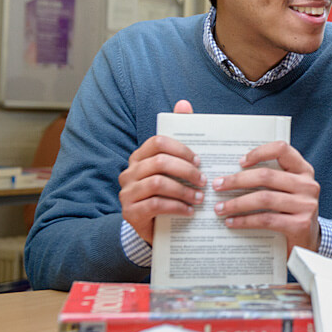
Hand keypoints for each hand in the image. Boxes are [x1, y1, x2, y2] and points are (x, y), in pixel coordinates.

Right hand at [118, 100, 204, 244]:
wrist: (152, 227)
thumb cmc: (167, 193)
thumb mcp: (175, 169)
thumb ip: (180, 139)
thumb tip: (184, 104)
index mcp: (139, 157)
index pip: (157, 142)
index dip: (181, 149)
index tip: (200, 160)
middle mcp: (129, 172)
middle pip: (159, 162)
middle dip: (186, 170)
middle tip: (204, 181)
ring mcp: (127, 193)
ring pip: (157, 183)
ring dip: (184, 190)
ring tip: (200, 197)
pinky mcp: (130, 213)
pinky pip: (155, 204)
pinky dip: (177, 206)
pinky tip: (189, 211)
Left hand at [211, 141, 320, 256]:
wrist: (308, 243)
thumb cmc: (291, 213)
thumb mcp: (288, 191)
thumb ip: (272, 180)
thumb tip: (232, 173)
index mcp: (304, 171)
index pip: (282, 150)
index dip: (259, 152)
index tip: (240, 162)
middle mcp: (308, 185)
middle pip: (266, 176)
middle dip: (237, 181)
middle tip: (218, 186)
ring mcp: (306, 205)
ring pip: (264, 198)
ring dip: (237, 203)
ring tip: (220, 208)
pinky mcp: (300, 225)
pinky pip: (266, 219)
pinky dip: (245, 220)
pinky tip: (232, 222)